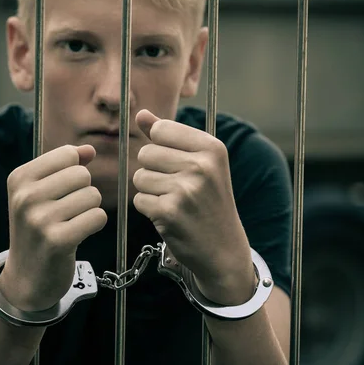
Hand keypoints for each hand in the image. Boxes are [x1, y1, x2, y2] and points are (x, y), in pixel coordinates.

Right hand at [0, 145, 107, 310]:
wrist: (27, 278)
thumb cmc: (38, 229)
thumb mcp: (41, 193)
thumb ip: (65, 167)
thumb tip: (90, 150)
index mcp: (19, 179)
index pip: (68, 155)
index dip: (75, 172)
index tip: (61, 192)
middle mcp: (25, 197)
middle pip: (82, 174)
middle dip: (84, 191)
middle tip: (68, 212)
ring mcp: (39, 219)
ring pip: (92, 196)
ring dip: (90, 210)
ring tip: (71, 223)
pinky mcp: (57, 241)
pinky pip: (98, 217)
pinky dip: (95, 225)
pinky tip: (79, 234)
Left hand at [133, 110, 254, 303]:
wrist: (224, 250)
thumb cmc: (209, 204)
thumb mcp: (199, 165)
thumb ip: (169, 136)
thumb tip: (141, 114)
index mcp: (212, 148)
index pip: (161, 129)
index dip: (160, 148)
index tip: (178, 166)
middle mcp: (201, 165)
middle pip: (146, 153)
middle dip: (153, 171)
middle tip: (177, 190)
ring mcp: (185, 189)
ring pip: (140, 177)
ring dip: (150, 192)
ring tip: (174, 203)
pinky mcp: (169, 211)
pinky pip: (139, 200)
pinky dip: (149, 210)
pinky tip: (170, 217)